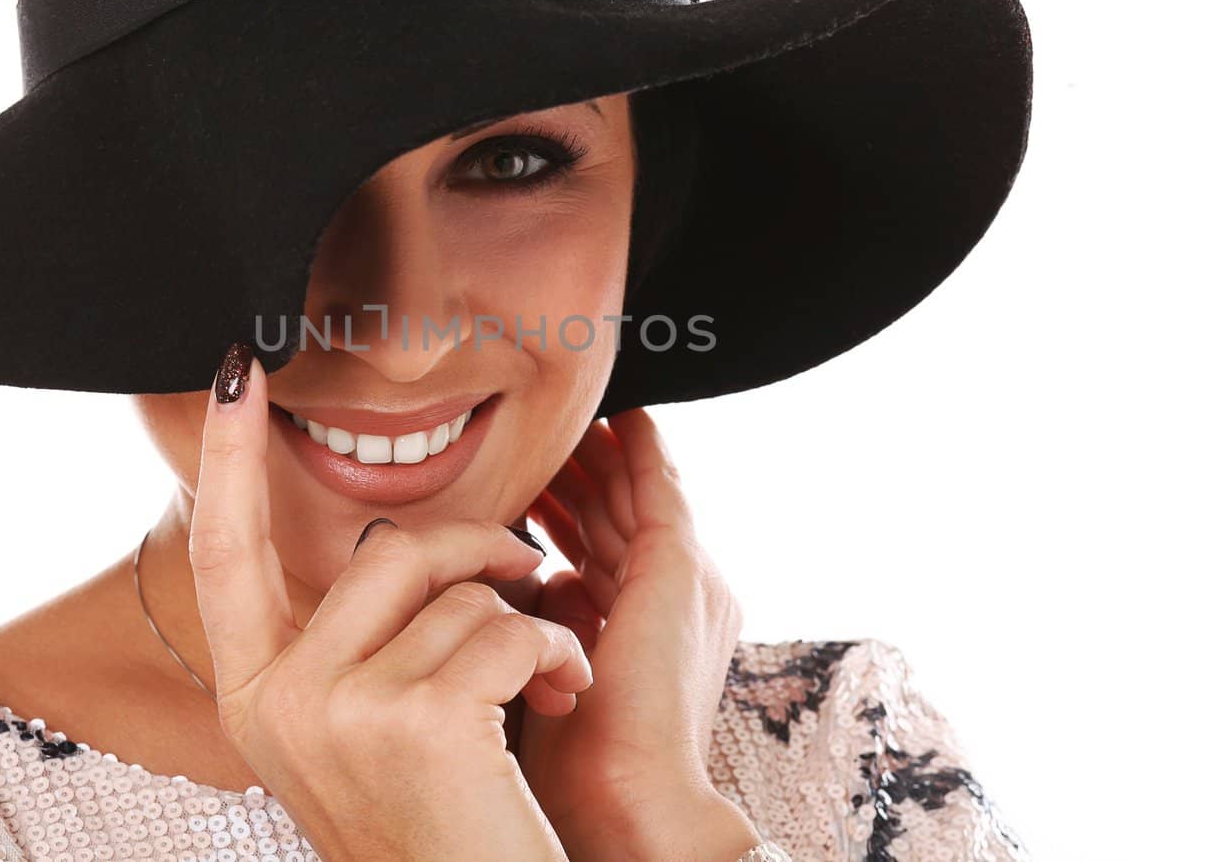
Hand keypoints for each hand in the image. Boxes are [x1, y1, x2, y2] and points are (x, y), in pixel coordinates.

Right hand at [188, 343, 591, 861]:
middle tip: (527, 573)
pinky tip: (560, 698)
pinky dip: (556, 654)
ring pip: (455, 590)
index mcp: (254, 700)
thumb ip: (352, 641)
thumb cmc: (440, 821)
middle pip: (378, 548)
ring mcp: (339, 711)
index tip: (235, 374)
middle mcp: (279, 704)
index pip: (224, 554)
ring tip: (545, 680)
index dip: (226, 460)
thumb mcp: (363, 730)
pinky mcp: (416, 720)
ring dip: (526, 620)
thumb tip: (380, 535)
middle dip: (475, 548)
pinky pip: (505, 628)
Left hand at [517, 409, 762, 860]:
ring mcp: (684, 577)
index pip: (599, 547)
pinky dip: (640, 447)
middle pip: (616, 512)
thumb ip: (547, 619)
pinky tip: (621, 413)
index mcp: (646, 626)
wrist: (626, 793)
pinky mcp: (680, 564)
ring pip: (632, 491)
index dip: (562, 508)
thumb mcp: (554, 667)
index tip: (525, 480)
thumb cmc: (580, 757)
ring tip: (564, 413)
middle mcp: (675, 597)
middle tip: (540, 431)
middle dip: (576, 472)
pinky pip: (660, 484)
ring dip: (597, 452)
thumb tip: (523, 582)